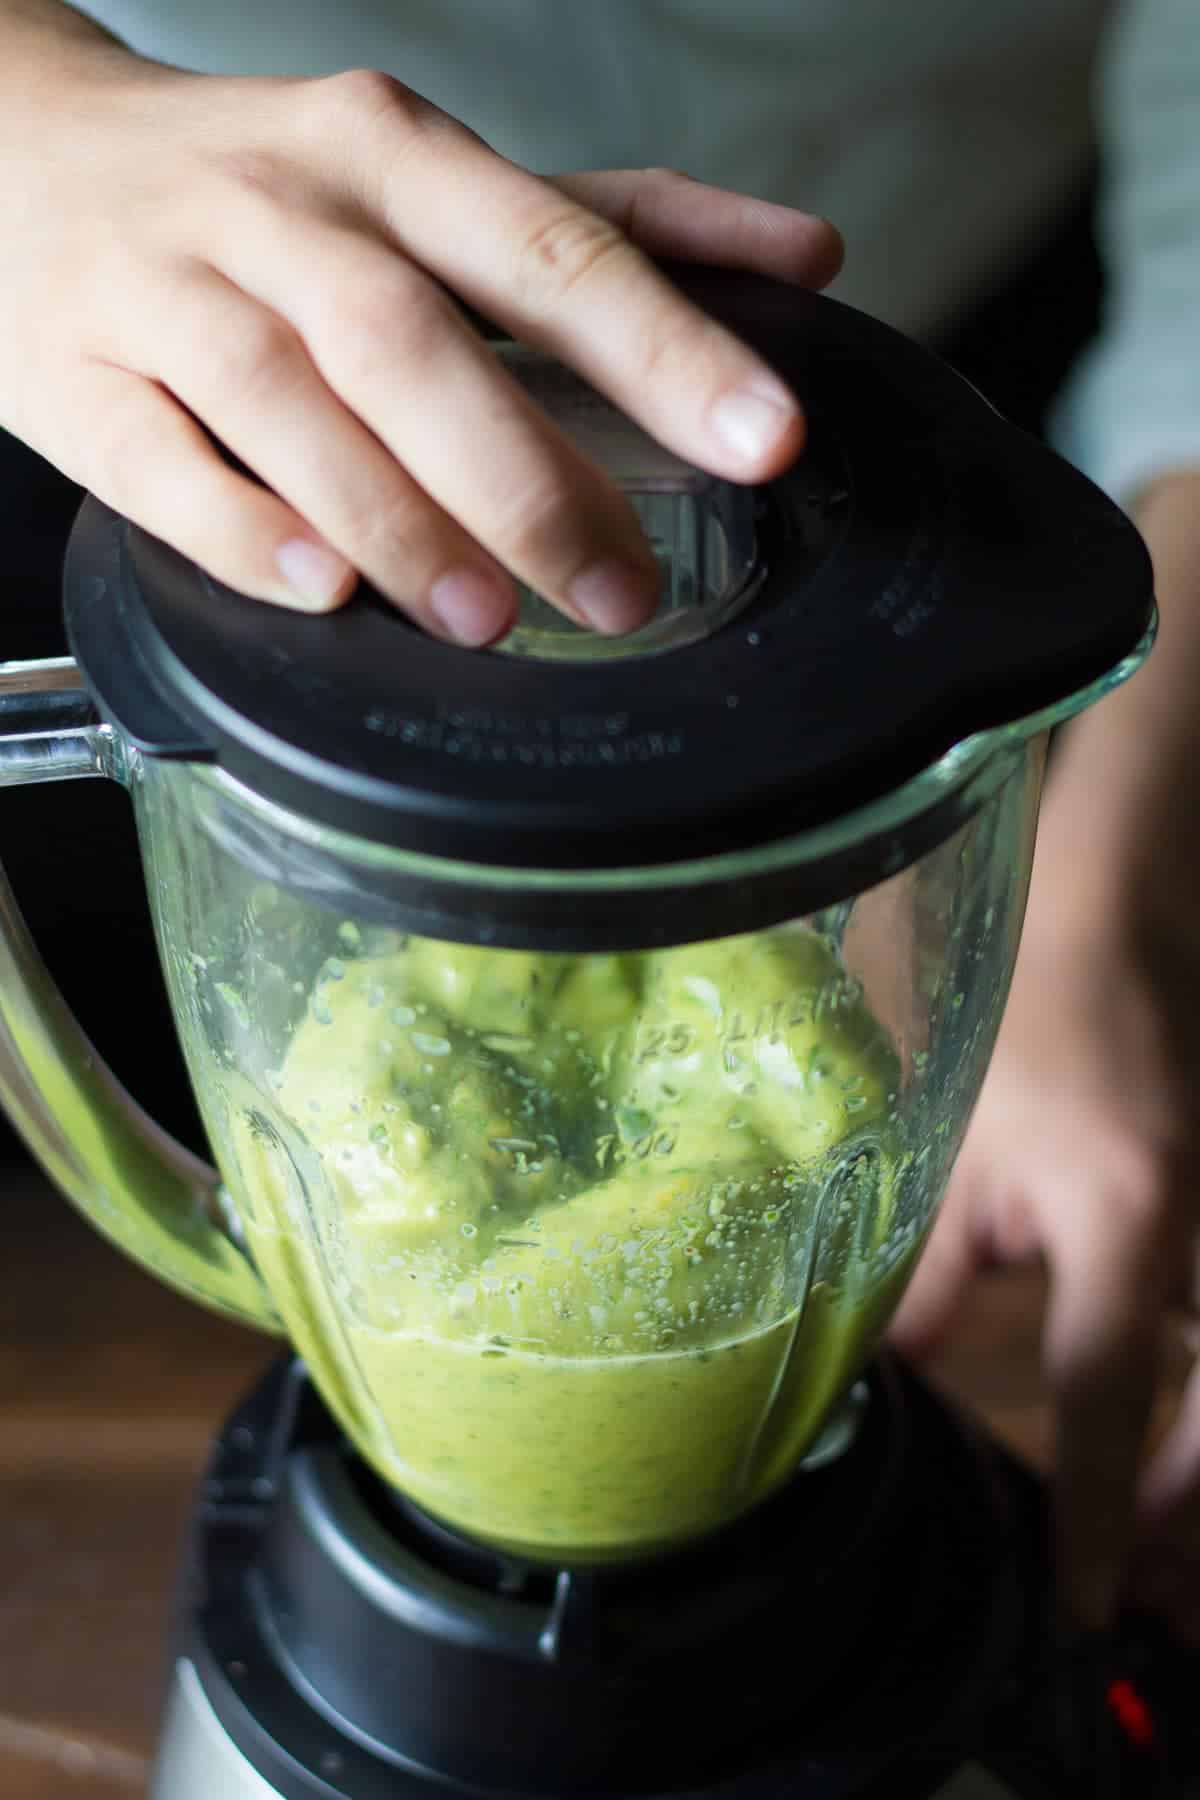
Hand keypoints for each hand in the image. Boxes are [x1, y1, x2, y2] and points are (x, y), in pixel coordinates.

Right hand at [0, 41, 840, 641]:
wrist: (19, 148)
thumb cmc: (263, 186)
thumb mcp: (436, 172)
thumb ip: (614, 222)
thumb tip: (804, 260)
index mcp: (391, 153)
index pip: (549, 246)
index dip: (664, 347)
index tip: (766, 438)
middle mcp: (279, 209)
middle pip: (409, 336)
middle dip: (526, 472)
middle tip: (620, 589)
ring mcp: (164, 288)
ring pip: (282, 400)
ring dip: (391, 516)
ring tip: (485, 615)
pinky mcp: (74, 375)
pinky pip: (156, 459)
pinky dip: (239, 527)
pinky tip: (316, 589)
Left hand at [890, 799, 1199, 1638]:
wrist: (1123, 919)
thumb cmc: (1027, 1023)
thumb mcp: (958, 1153)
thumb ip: (927, 1275)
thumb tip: (892, 1379)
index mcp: (1129, 1222)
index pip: (1109, 1400)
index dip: (1091, 1513)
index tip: (1082, 1602)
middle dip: (1190, 1523)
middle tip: (1145, 1602)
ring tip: (1163, 1554)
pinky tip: (1175, 1440)